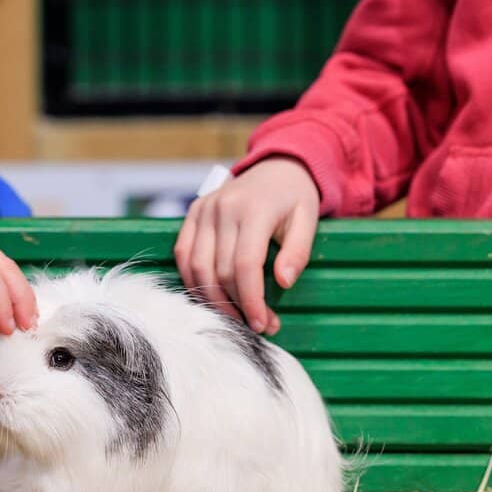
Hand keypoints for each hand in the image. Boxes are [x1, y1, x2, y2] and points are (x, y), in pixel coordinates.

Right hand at [174, 156, 319, 334]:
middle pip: (220, 270)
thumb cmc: (294, 197)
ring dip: (212, 298)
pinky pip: (183, 254)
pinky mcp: (193, 213)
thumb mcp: (308, 220)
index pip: (245, 265)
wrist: (275, 166)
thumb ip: (298, 252)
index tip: (264, 324)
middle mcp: (223, 208)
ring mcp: (203, 210)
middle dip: (236, 305)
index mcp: (254, 209)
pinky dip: (192, 279)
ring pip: (197, 266)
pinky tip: (210, 295)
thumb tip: (282, 283)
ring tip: (234, 316)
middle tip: (257, 324)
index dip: (251, 299)